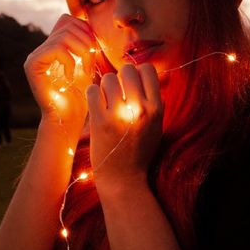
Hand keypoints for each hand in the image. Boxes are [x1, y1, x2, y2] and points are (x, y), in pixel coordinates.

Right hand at [23, 14, 96, 127]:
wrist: (68, 120)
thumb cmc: (81, 97)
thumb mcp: (87, 66)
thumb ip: (85, 46)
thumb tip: (87, 22)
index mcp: (53, 47)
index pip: (70, 22)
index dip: (87, 31)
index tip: (95, 52)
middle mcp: (41, 49)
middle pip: (68, 25)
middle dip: (87, 41)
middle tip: (91, 63)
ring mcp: (34, 56)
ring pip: (64, 36)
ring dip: (82, 52)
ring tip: (85, 70)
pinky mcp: (32, 65)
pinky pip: (56, 49)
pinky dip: (70, 61)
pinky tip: (71, 77)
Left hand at [87, 63, 162, 191]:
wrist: (123, 179)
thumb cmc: (140, 153)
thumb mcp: (156, 128)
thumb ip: (155, 104)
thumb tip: (151, 78)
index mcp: (156, 109)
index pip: (148, 69)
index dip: (138, 73)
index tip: (133, 84)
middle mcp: (139, 109)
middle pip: (127, 69)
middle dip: (121, 77)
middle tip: (117, 92)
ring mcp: (118, 115)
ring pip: (108, 78)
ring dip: (105, 87)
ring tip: (106, 101)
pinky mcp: (99, 121)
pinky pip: (92, 91)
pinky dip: (92, 95)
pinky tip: (96, 106)